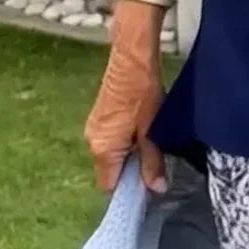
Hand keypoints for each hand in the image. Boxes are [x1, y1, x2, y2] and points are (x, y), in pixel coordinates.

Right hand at [84, 0, 168, 192]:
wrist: (132, 59)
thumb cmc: (142, 94)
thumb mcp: (152, 132)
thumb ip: (152, 163)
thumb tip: (156, 189)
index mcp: (102, 150)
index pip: (109, 187)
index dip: (129, 190)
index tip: (148, 187)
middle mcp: (92, 142)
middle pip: (110, 171)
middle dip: (131, 172)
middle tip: (155, 162)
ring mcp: (93, 128)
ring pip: (111, 155)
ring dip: (129, 155)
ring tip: (151, 143)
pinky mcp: (99, 117)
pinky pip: (110, 140)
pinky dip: (125, 142)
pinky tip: (142, 130)